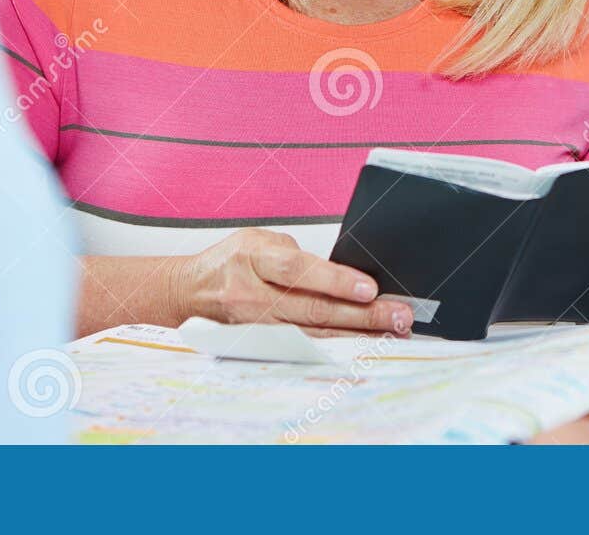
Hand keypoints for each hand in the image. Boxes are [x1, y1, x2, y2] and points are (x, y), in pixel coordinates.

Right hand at [172, 229, 413, 335]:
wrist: (188, 292)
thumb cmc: (231, 260)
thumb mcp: (258, 240)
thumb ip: (295, 255)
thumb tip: (343, 272)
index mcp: (253, 258)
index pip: (298, 271)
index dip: (335, 280)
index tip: (370, 288)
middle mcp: (252, 296)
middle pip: (313, 309)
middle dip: (362, 314)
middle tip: (399, 315)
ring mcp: (255, 328)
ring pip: (314, 334)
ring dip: (357, 335)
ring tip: (393, 332)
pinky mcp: (260, 347)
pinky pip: (304, 348)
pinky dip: (336, 347)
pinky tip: (363, 345)